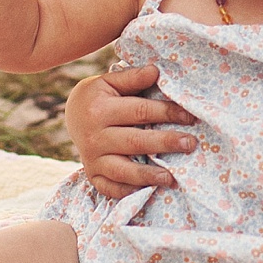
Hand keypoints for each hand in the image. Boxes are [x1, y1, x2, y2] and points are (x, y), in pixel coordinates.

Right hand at [67, 64, 196, 199]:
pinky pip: (110, 188)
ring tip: (172, 178)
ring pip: (122, 170)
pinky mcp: (92, 174)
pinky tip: (149, 190)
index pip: (140, 112)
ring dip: (148, 175)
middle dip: (165, 143)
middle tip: (190, 144)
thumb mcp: (110, 81)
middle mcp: (95, 136)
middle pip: (135, 142)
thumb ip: (132, 77)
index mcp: (100, 110)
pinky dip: (129, 191)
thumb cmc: (100, 95)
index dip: (167, 113)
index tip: (190, 116)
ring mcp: (92, 158)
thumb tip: (156, 71)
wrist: (72, 114)